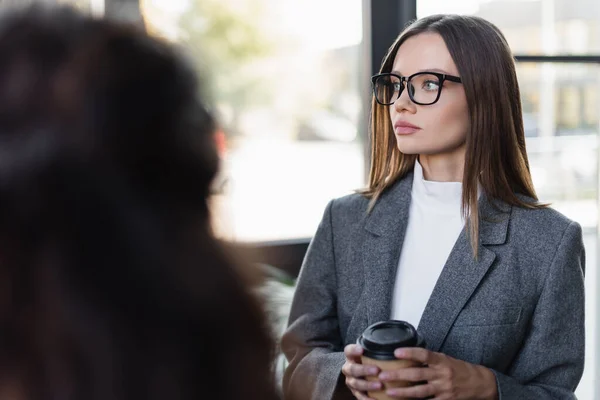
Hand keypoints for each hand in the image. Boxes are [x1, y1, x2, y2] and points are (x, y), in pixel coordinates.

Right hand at [342, 344, 381, 399]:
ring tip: (380, 386)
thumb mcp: (371, 354)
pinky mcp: (355, 392)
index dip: (353, 350)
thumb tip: (395, 347)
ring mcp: (351, 381)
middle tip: (377, 370)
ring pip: (356, 383)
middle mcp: (349, 368)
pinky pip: (359, 396)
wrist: (363, 372)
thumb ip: (377, 351)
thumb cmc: (370, 360)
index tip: (362, 350)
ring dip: (367, 385)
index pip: (348, 351)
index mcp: (351, 357)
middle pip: (352, 369)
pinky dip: (367, 399)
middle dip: (364, 370)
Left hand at [378, 347, 497, 399]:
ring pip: (419, 392)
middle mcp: (442, 375)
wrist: (479, 383)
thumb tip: (408, 356)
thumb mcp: (445, 359)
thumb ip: (429, 359)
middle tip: (383, 375)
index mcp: (441, 361)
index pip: (424, 355)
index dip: (410, 353)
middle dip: (398, 375)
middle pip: (417, 374)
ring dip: (403, 392)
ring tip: (389, 391)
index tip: (396, 352)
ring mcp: (443, 389)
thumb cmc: (459, 369)